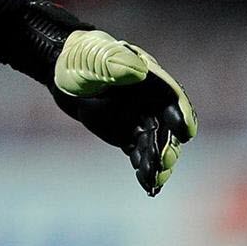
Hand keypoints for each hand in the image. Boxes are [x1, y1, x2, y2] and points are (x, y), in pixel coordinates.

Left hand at [50, 29, 197, 195]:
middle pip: (166, 126)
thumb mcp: (93, 59)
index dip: (180, 114)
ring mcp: (140, 120)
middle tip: (164, 162)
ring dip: (157, 163)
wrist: (60, 72)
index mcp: (149, 79)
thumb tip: (138, 71)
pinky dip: (144, 169)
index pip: (171, 97)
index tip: (186, 132)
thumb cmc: (79, 58)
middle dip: (167, 145)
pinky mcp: (128, 134)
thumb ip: (114, 64)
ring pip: (154, 144)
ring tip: (154, 180)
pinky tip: (148, 186)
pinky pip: (140, 153)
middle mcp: (151, 101)